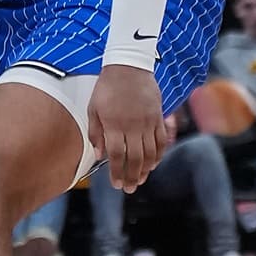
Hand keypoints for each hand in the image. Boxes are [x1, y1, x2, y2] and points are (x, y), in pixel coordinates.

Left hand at [88, 64, 168, 191]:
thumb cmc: (107, 87)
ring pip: (150, 152)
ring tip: (141, 180)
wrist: (128, 66)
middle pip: (135, 158)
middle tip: (130, 188)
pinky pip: (161, 140)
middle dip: (132, 176)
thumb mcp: (93, 109)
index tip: (117, 184)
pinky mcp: (158, 116)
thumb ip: (95, 133)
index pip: (116, 156)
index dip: (117, 172)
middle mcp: (132, 126)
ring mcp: (148, 122)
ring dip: (146, 169)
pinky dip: (159, 154)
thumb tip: (99, 155)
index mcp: (114, 125)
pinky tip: (154, 163)